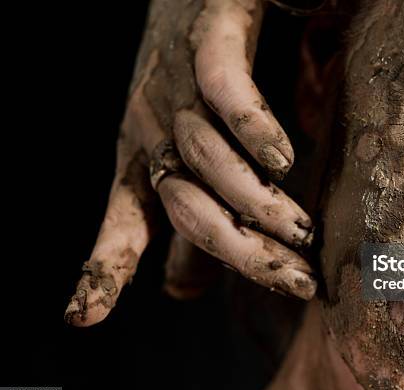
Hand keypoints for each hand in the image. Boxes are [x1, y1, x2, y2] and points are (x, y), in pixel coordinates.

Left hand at [65, 0, 315, 326]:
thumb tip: (178, 292)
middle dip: (239, 253)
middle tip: (296, 280)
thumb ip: (187, 225)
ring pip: (205, 157)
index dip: (102, 270)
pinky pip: (223, 90)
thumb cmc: (195, 84)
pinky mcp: (208, 39)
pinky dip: (251, 128)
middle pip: (183, 205)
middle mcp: (151, 127)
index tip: (83, 318)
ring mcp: (177, 85)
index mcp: (140, 159)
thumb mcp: (185, 160)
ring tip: (303, 230)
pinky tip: (281, 157)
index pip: (122, 223)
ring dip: (256, 202)